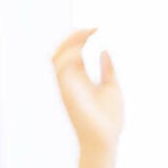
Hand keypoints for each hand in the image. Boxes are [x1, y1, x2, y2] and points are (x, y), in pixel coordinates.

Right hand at [51, 29, 123, 153]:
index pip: (73, 51)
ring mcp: (66, 85)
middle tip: (91, 29)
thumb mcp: (112, 87)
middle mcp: (70, 80)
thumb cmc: (109, 118)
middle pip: (60, 51)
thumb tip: (104, 50)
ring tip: (87, 34)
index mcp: (80, 78)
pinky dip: (68, 55)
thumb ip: (107, 69)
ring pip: (55, 57)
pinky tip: (84, 49)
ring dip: (69, 42)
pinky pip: (59, 68)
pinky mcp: (65, 91)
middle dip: (72, 36)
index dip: (82, 37)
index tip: (97, 28)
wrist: (104, 139)